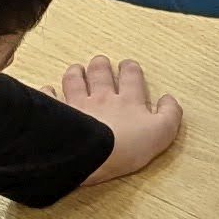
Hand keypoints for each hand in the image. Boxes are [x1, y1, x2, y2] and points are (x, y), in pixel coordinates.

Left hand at [58, 54, 183, 183]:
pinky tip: (48, 90)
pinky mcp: (61, 115)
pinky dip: (49, 93)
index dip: (130, 69)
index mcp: (129, 100)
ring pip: (75, 80)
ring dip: (76, 73)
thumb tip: (169, 99)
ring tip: (76, 69)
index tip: (128, 65)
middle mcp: (103, 97)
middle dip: (101, 65)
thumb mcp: (162, 133)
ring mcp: (79, 105)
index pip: (131, 77)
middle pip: (100, 73)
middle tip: (100, 62)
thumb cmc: (129, 146)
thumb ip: (170, 114)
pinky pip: (51, 100)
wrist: (95, 156)